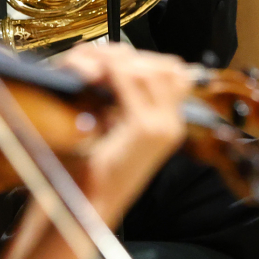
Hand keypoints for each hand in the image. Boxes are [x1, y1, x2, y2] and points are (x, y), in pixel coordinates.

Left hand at [54, 42, 192, 224]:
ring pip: (148, 69)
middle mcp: (171, 124)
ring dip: (115, 60)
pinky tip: (91, 74)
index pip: (172, 73)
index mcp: (167, 124)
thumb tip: (102, 61)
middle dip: (128, 55)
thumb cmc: (90, 168)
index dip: (142, 59)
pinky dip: (110, 70)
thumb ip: (115, 97)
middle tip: (96, 60)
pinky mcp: (146, 129)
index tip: (110, 62)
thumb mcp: (108, 126)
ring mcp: (163, 127)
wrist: (86, 203)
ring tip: (89, 67)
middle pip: (165, 66)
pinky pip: (131, 80)